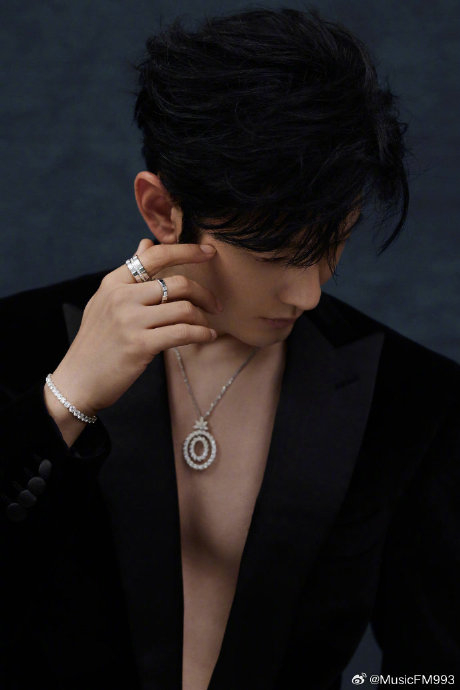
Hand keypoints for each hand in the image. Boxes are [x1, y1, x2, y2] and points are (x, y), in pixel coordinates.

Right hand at [48, 239, 220, 415]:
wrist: (77, 381)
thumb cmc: (96, 342)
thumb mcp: (105, 301)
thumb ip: (128, 273)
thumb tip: (146, 242)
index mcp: (114, 283)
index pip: (155, 256)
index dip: (187, 250)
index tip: (209, 252)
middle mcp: (121, 297)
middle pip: (178, 283)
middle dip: (204, 293)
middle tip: (214, 305)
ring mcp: (130, 321)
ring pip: (184, 309)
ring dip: (203, 318)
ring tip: (207, 326)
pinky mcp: (140, 345)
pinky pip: (183, 333)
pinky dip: (201, 334)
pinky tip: (208, 337)